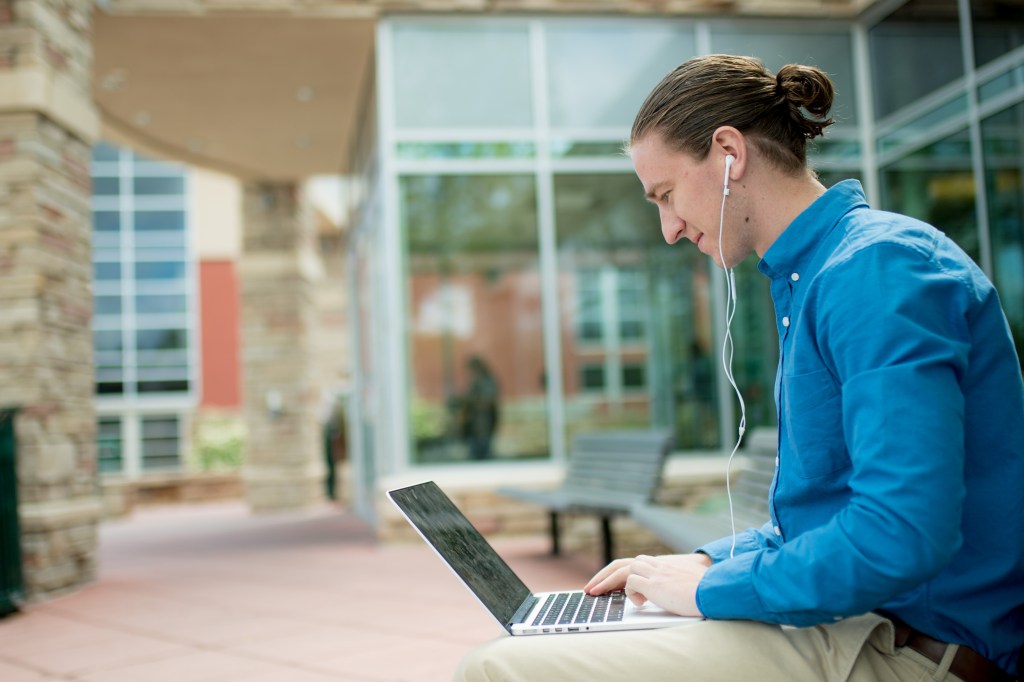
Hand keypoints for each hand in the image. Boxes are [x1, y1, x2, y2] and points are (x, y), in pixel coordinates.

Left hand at [585, 553, 711, 617]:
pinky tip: (640, 603)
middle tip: (591, 587)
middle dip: (604, 575)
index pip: (635, 563)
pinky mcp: (654, 583)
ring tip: (596, 593)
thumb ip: (678, 580)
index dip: (619, 572)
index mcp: (664, 564)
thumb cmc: (707, 589)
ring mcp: (655, 572)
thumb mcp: (690, 580)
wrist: (715, 589)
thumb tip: (678, 589)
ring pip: (623, 569)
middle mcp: (657, 565)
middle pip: (622, 563)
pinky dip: (629, 593)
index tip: (608, 581)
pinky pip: (631, 583)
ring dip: (607, 582)